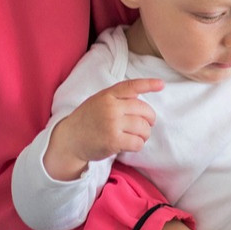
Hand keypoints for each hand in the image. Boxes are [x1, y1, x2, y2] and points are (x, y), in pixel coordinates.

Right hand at [44, 78, 162, 180]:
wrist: (69, 140)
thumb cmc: (87, 120)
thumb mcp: (98, 101)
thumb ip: (117, 98)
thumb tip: (140, 97)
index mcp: (108, 95)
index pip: (131, 86)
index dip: (148, 84)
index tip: (161, 84)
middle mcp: (111, 107)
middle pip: (144, 110)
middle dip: (150, 119)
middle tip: (148, 124)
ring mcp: (112, 124)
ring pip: (143, 128)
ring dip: (145, 134)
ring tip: (138, 136)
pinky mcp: (113, 141)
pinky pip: (137, 142)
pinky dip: (138, 145)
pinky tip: (130, 144)